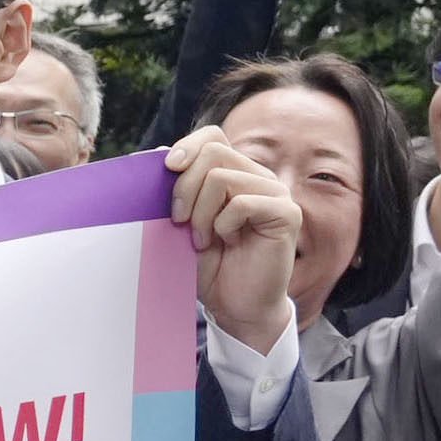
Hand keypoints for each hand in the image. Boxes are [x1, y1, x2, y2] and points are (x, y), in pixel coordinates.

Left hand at [164, 125, 300, 352]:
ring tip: (202, 238)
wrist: (234, 305)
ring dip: (201, 212)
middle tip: (179, 221)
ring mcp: (275, 193)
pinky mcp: (286, 213)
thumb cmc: (209, 264)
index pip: (212, 135)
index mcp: (233, 173)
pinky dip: (222, 223)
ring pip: (222, 177)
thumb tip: (154, 154)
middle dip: (184, 187)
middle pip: (212, 153)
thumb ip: (175, 189)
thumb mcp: (182, 222)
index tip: (167, 169)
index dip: (187, 146)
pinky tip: (224, 241)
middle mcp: (257, 176)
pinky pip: (243, 202)